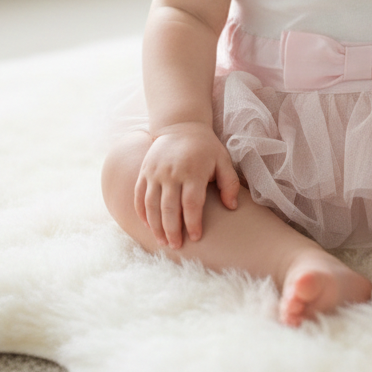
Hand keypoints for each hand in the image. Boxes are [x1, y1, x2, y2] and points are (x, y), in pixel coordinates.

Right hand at [134, 121, 239, 248]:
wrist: (181, 125)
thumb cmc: (205, 147)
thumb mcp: (223, 160)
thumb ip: (230, 183)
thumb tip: (231, 207)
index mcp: (193, 171)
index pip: (191, 204)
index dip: (193, 223)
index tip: (196, 238)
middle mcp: (172, 173)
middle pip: (169, 208)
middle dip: (172, 230)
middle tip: (176, 246)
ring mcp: (155, 172)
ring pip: (151, 205)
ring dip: (155, 226)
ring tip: (162, 241)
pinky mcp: (144, 171)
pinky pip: (139, 195)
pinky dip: (142, 213)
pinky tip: (148, 226)